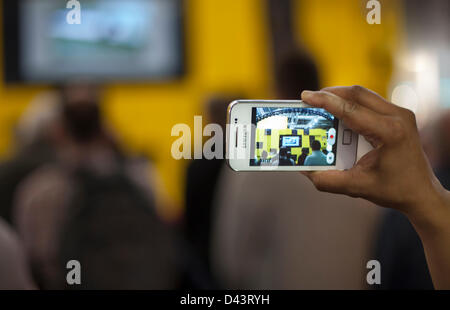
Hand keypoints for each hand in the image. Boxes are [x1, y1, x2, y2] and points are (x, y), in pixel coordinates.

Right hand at [301, 86, 446, 222]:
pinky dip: (351, 103)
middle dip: (330, 94)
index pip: (351, 109)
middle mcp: (398, 117)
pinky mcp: (398, 116)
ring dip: (340, 97)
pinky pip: (370, 102)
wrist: (422, 192)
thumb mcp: (357, 187)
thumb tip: (305, 169)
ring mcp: (401, 114)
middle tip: (309, 99)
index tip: (306, 96)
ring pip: (364, 94)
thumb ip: (328, 180)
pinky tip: (338, 112)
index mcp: (390, 132)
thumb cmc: (395, 190)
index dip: (325, 101)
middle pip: (357, 94)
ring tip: (320, 104)